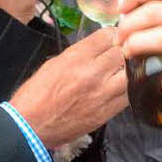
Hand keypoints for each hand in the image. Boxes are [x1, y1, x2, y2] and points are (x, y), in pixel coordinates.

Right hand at [9, 28, 127, 147]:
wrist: (30, 126)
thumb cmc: (37, 93)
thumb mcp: (54, 63)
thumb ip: (80, 53)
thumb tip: (100, 47)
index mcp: (76, 58)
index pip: (107, 36)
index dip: (112, 35)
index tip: (113, 38)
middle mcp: (92, 74)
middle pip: (123, 53)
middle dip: (122, 51)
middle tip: (119, 54)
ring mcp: (103, 94)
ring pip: (131, 74)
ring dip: (128, 70)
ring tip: (122, 71)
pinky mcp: (107, 113)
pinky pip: (128, 95)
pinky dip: (127, 88)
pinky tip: (120, 87)